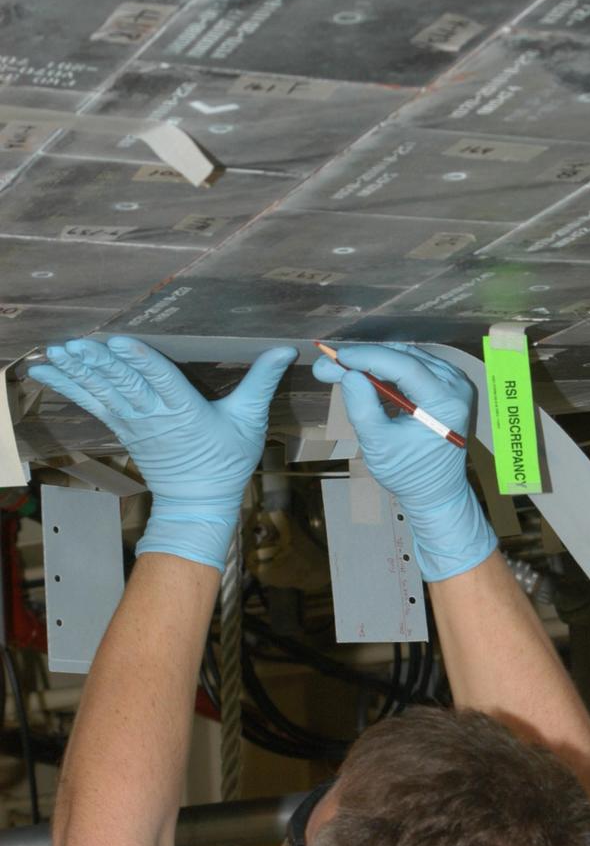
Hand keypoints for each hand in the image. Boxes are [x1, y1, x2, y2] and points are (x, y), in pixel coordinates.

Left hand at [29, 336, 297, 570]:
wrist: (199, 502)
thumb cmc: (226, 462)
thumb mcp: (250, 421)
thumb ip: (262, 381)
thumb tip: (286, 350)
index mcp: (186, 411)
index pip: (161, 380)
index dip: (141, 360)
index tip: (119, 342)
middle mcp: (155, 416)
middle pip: (125, 384)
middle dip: (99, 363)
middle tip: (77, 343)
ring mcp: (133, 423)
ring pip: (103, 392)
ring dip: (77, 371)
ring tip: (55, 351)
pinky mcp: (121, 427)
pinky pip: (91, 403)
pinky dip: (68, 385)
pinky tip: (47, 369)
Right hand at [312, 343, 496, 580]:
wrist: (436, 491)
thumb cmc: (409, 474)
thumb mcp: (378, 446)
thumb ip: (362, 408)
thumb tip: (348, 374)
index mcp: (445, 403)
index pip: (405, 367)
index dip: (368, 357)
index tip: (336, 357)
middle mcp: (456, 386)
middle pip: (405, 357)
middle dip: (365, 358)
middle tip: (329, 364)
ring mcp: (454, 384)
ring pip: (407, 358)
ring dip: (374, 362)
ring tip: (340, 370)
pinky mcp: (446, 386)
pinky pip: (413, 367)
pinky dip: (387, 369)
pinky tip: (364, 377)